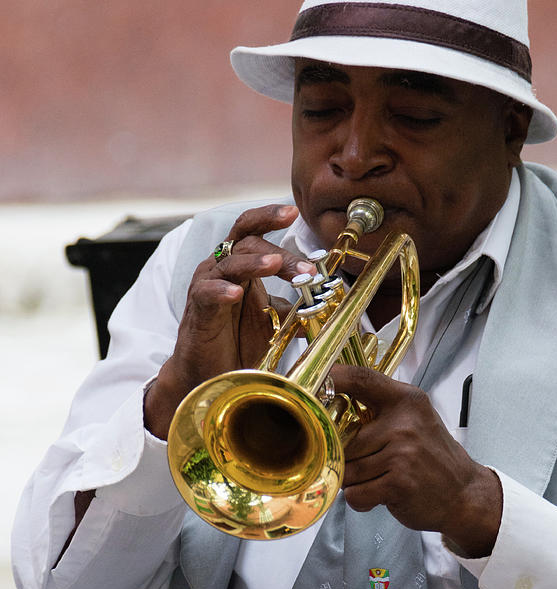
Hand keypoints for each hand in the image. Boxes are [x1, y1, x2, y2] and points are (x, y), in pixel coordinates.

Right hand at [145, 204, 314, 439]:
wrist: (212, 376)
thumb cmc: (239, 341)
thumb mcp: (274, 317)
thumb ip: (294, 301)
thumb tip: (327, 296)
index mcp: (240, 263)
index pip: (252, 229)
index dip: (270, 216)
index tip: (293, 212)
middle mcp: (221, 267)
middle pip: (246, 242)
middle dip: (278, 252)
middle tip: (305, 268)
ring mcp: (207, 286)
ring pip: (228, 262)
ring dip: (255, 263)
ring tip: (275, 264)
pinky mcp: (197, 311)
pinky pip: (206, 293)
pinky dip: (221, 290)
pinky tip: (236, 293)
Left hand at [332, 364, 502, 557]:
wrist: (464, 493)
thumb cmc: (432, 456)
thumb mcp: (414, 419)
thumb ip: (379, 410)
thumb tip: (331, 405)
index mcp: (406, 400)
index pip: (362, 378)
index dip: (334, 377)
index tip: (314, 380)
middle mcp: (404, 422)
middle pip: (345, 439)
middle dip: (349, 458)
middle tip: (373, 464)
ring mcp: (402, 452)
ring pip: (347, 469)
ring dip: (356, 481)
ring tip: (381, 479)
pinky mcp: (398, 482)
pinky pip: (355, 494)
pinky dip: (362, 500)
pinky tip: (382, 494)